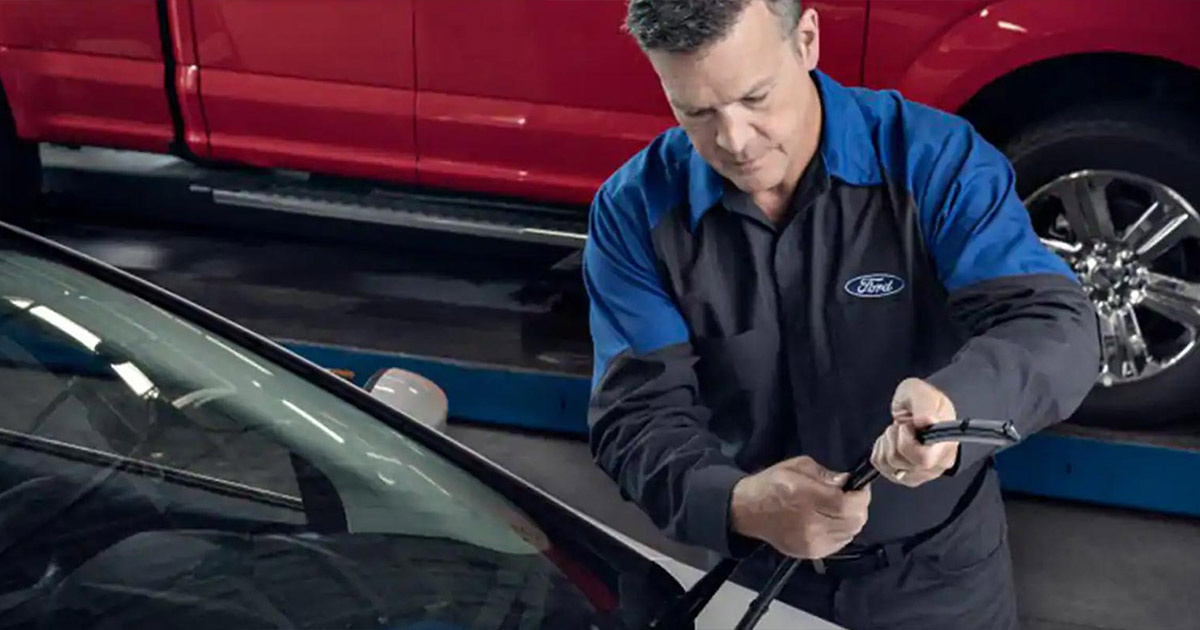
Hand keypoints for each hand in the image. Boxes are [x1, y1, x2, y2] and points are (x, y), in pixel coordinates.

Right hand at [729, 455, 869, 559]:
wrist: (748, 511)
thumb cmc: (772, 484)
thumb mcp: (797, 466)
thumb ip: (825, 474)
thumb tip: (846, 482)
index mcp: (805, 498)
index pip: (849, 505)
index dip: (861, 495)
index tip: (859, 486)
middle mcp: (811, 524)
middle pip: (854, 522)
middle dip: (859, 507)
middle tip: (852, 497)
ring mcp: (812, 543)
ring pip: (850, 534)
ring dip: (851, 520)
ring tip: (840, 509)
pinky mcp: (811, 554)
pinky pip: (840, 543)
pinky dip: (842, 531)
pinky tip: (832, 521)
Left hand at [871, 377, 958, 487]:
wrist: (920, 408)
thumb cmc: (924, 401)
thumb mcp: (922, 392)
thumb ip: (925, 404)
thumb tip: (926, 421)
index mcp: (945, 448)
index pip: (923, 459)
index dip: (907, 442)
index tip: (908, 425)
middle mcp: (935, 466)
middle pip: (900, 461)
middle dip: (894, 437)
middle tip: (904, 426)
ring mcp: (919, 474)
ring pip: (888, 464)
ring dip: (887, 442)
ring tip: (899, 432)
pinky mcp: (903, 476)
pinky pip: (880, 466)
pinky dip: (881, 449)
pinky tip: (893, 441)